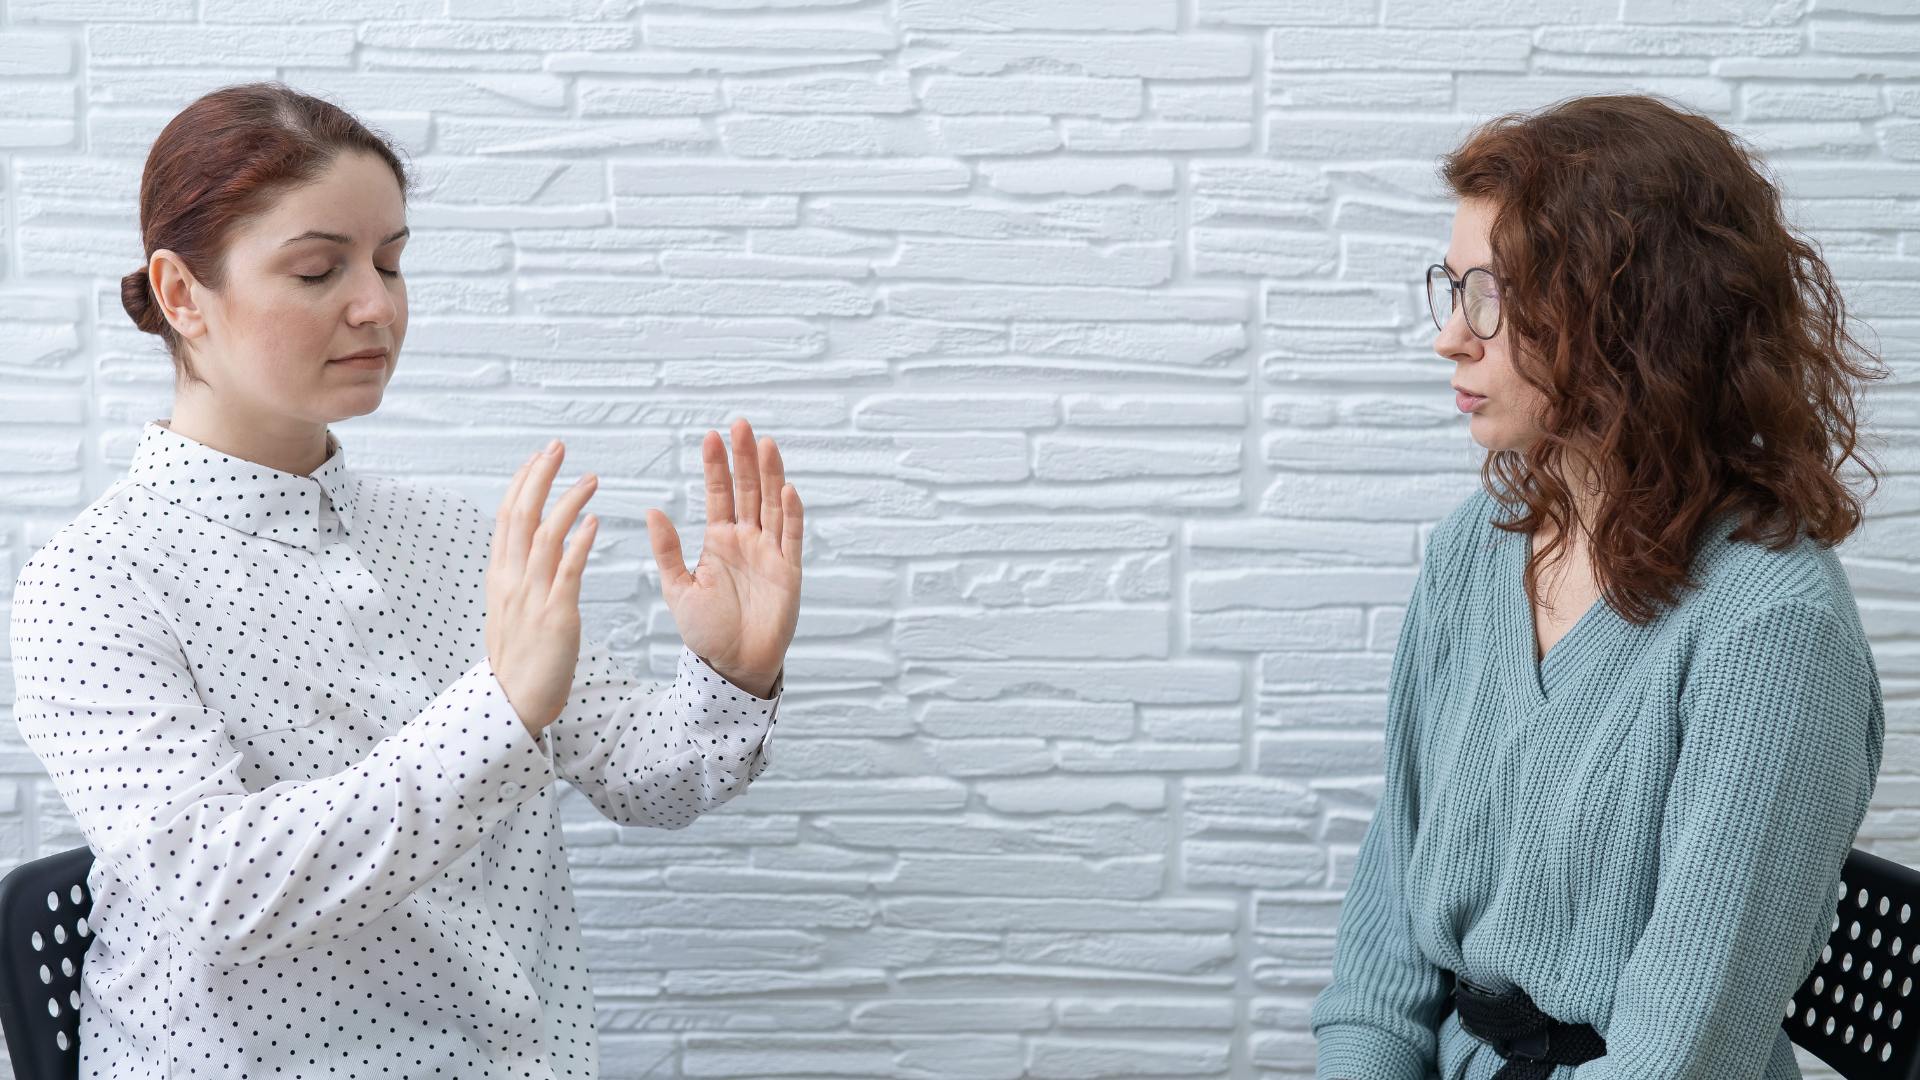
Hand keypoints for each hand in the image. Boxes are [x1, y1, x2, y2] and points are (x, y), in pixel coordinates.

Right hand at [486, 440, 598, 735]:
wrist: (514, 703)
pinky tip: (594, 522)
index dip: (522, 483)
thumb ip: (515, 578)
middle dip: (539, 477)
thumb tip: (524, 551)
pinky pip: (567, 572)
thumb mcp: (507, 610)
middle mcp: (511, 580)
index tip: (537, 458)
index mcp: (500, 577)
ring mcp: (532, 596)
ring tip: (590, 479)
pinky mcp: (555, 615)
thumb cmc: (518, 659)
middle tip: (557, 447)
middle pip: (521, 516)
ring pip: (544, 536)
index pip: (507, 517)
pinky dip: (579, 544)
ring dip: (567, 502)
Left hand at [646, 418, 801, 697]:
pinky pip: (791, 537)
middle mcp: (747, 540)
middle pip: (748, 490)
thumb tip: (652, 511)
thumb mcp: (678, 588)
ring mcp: (770, 553)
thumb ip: (668, 550)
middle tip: (741, 424)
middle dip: (744, 457)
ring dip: (770, 474)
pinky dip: (791, 514)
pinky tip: (787, 489)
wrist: (733, 666)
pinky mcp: (789, 571)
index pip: (718, 494)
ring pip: (772, 504)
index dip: (715, 466)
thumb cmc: (706, 631)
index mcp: (719, 540)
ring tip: (765, 443)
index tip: (710, 436)